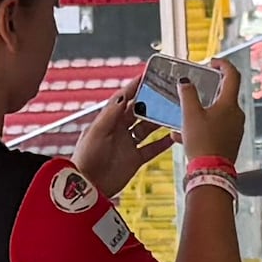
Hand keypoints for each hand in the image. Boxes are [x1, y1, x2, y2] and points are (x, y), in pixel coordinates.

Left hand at [70, 81, 172, 201]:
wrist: (88, 187)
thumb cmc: (87, 159)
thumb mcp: (97, 133)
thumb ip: (111, 114)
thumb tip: (123, 95)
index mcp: (108, 121)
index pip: (123, 98)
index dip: (134, 87)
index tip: (146, 75)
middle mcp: (119, 130)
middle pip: (138, 111)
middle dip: (151, 102)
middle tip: (166, 93)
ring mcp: (127, 144)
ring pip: (147, 128)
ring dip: (159, 121)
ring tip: (173, 112)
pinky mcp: (135, 159)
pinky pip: (152, 148)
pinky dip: (163, 143)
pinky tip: (174, 136)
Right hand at [177, 55, 248, 167]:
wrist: (211, 173)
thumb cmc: (202, 142)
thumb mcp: (190, 115)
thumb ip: (187, 94)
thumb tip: (185, 82)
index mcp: (229, 104)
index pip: (232, 75)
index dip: (223, 65)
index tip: (212, 62)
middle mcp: (236, 115)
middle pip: (224, 95)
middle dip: (209, 91)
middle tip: (196, 88)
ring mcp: (235, 129)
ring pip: (217, 113)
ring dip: (201, 112)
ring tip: (184, 117)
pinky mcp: (230, 141)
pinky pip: (216, 128)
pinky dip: (202, 127)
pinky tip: (183, 136)